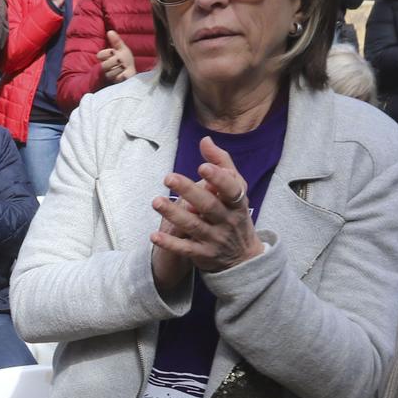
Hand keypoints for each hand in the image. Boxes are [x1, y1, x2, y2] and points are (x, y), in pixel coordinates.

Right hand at [97, 29, 135, 82]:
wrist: (132, 70)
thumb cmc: (125, 59)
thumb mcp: (122, 48)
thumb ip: (116, 41)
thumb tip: (110, 31)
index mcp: (105, 59)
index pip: (100, 55)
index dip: (107, 53)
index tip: (113, 52)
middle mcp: (105, 68)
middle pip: (104, 65)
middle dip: (115, 60)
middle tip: (120, 60)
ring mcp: (109, 77)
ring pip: (110, 73)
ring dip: (119, 68)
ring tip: (123, 66)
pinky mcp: (115, 83)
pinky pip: (116, 79)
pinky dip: (122, 75)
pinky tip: (125, 73)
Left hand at [151, 137, 260, 275]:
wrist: (243, 257)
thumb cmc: (234, 213)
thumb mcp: (237, 190)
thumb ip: (222, 163)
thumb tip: (205, 140)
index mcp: (237, 202)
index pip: (231, 189)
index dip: (218, 179)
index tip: (203, 167)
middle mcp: (227, 220)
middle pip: (208, 205)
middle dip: (189, 191)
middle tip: (168, 177)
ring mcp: (215, 239)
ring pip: (193, 226)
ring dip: (174, 214)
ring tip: (156, 202)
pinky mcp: (203, 254)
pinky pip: (185, 249)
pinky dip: (170, 243)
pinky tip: (154, 235)